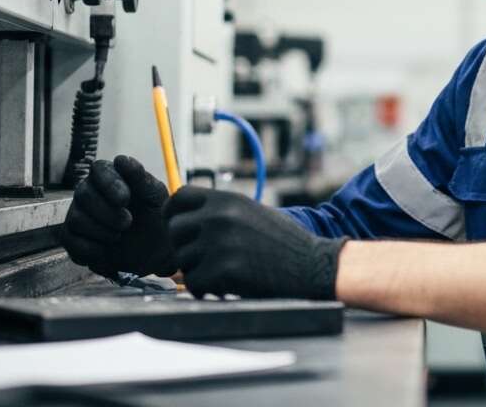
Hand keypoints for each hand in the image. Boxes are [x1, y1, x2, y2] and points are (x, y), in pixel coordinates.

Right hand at [59, 155, 177, 277]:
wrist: (153, 252)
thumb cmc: (154, 218)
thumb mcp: (155, 198)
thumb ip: (141, 179)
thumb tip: (121, 160)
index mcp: (111, 177)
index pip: (99, 169)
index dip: (110, 183)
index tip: (125, 199)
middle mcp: (90, 192)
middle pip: (83, 194)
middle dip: (107, 212)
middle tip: (127, 223)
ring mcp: (78, 214)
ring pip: (75, 218)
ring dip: (101, 231)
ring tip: (119, 236)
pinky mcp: (72, 237)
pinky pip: (69, 240)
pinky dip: (90, 248)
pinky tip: (106, 250)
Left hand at [164, 186, 346, 298]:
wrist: (312, 265)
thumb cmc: (284, 242)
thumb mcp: (252, 213)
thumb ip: (219, 212)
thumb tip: (183, 220)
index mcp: (227, 199)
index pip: (179, 197)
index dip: (173, 213)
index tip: (177, 226)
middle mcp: (219, 217)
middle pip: (174, 230)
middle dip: (184, 246)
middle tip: (204, 258)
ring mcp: (219, 243)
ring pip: (182, 259)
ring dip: (197, 269)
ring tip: (222, 272)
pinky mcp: (223, 270)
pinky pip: (194, 282)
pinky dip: (205, 288)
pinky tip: (224, 286)